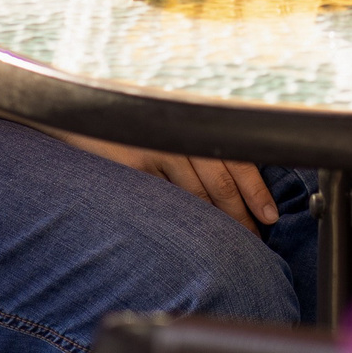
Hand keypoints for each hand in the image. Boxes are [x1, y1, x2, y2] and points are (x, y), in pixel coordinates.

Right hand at [57, 131, 280, 229]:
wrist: (81, 106)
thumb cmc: (133, 113)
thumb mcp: (171, 117)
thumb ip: (197, 138)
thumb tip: (230, 177)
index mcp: (198, 119)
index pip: (237, 158)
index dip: (256, 189)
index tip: (270, 215)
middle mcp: (182, 132)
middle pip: (220, 182)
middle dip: (241, 215)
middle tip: (256, 241)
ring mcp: (156, 150)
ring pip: (195, 196)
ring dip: (215, 223)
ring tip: (230, 247)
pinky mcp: (131, 167)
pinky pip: (163, 200)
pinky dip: (180, 219)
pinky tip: (190, 237)